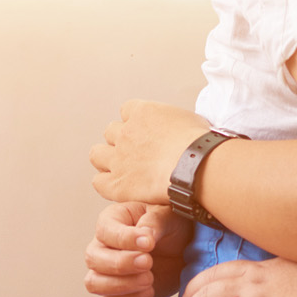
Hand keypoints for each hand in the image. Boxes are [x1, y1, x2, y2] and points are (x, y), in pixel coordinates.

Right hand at [83, 201, 194, 296]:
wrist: (185, 252)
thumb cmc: (173, 227)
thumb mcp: (168, 216)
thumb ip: (154, 222)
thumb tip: (143, 237)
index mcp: (112, 220)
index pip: (105, 230)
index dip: (125, 239)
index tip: (149, 243)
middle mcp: (102, 245)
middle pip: (93, 258)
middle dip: (120, 264)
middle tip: (148, 263)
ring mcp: (106, 271)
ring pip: (94, 283)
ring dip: (121, 285)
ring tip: (149, 279)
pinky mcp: (116, 292)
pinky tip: (149, 291)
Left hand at [91, 99, 213, 203]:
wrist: (195, 166)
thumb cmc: (199, 145)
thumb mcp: (190, 119)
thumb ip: (174, 121)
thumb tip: (179, 128)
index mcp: (143, 113)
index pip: (127, 111)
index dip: (134, 123)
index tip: (144, 132)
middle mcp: (126, 133)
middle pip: (110, 132)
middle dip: (120, 140)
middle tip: (135, 152)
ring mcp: (118, 158)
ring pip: (97, 154)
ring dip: (106, 160)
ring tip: (121, 168)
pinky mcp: (117, 184)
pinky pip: (99, 182)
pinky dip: (106, 183)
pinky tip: (119, 186)